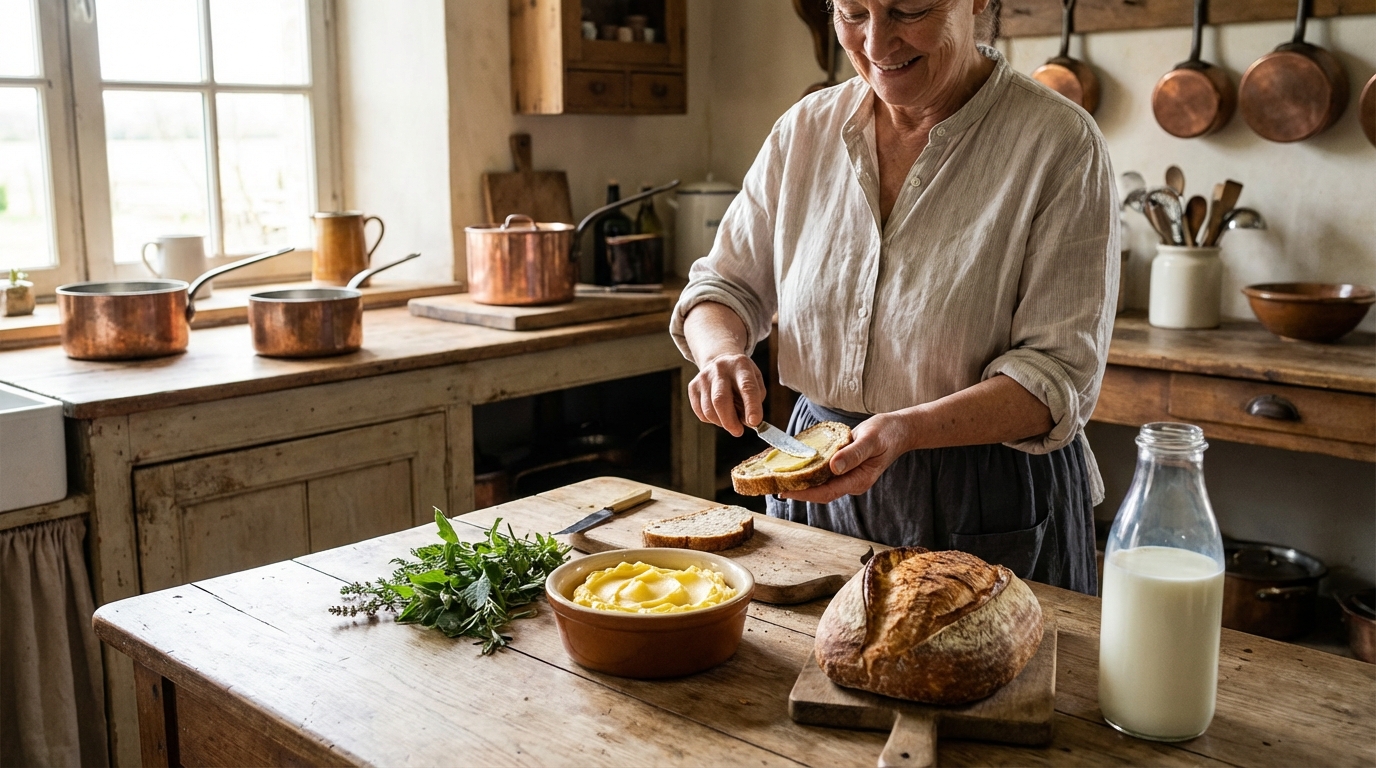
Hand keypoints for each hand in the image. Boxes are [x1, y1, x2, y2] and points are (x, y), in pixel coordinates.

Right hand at [688, 353, 764, 436]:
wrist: (720, 361)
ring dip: (721, 422)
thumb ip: (755, 403)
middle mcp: (720, 369)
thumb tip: (747, 423)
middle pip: (720, 400)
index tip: (754, 423)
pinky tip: (719, 414)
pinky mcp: (693, 387)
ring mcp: (704, 377)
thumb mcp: (756, 383)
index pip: (747, 387)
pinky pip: (701, 413)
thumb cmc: (742, 378)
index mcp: (741, 366)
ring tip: (730, 420)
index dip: (751, 407)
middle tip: (738, 431)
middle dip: (730, 421)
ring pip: (709, 410)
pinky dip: (712, 420)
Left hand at [779, 413, 912, 503]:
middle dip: (797, 490)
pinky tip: (795, 464)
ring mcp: (848, 477)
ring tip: (778, 476)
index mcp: (858, 480)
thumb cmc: (886, 433)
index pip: (826, 492)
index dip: (804, 494)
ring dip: (800, 481)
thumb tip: (834, 467)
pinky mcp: (844, 468)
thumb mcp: (870, 440)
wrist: (898, 430)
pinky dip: (809, 470)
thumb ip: (853, 454)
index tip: (785, 491)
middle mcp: (851, 483)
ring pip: (820, 483)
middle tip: (772, 485)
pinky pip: (823, 473)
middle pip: (819, 492)